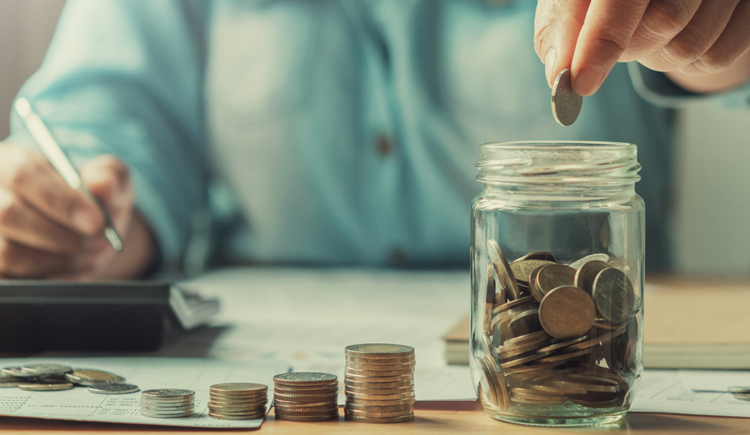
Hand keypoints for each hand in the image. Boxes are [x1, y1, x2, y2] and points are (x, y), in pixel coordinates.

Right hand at [0, 143, 149, 278]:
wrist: (87, 230)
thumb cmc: (93, 198)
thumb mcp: (108, 179)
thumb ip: (109, 176)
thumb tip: (102, 185)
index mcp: (10, 161)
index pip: (23, 174)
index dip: (60, 200)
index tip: (95, 221)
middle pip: (8, 214)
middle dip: (60, 234)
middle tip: (99, 242)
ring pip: (8, 252)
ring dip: (59, 259)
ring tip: (92, 254)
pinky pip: (12, 278)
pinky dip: (49, 277)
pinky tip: (73, 267)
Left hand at [535, 0, 749, 95]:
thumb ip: (562, 30)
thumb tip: (560, 73)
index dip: (601, 40)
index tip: (581, 82)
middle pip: (663, 22)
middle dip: (629, 48)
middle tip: (616, 39)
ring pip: (689, 45)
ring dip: (655, 57)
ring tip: (645, 30)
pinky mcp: (746, 8)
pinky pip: (714, 58)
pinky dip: (684, 63)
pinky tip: (674, 36)